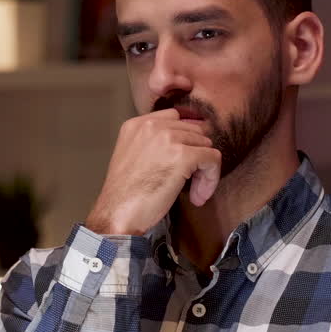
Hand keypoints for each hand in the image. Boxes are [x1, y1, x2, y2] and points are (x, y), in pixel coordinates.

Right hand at [85, 109, 221, 235]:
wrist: (118, 213)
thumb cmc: (124, 194)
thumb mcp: (131, 155)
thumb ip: (152, 143)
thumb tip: (186, 143)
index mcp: (137, 124)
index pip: (175, 118)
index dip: (185, 139)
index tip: (185, 161)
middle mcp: (152, 125)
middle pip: (194, 131)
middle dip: (196, 155)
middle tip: (189, 181)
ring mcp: (168, 138)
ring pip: (206, 145)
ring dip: (204, 169)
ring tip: (194, 191)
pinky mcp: (183, 155)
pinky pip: (212, 159)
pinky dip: (211, 178)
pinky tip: (199, 195)